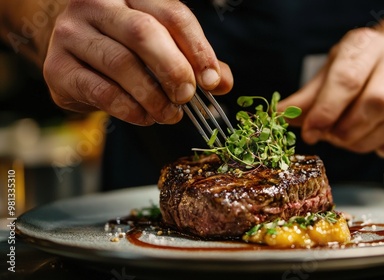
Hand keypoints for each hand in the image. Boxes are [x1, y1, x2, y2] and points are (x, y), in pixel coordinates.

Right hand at [43, 0, 232, 124]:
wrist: (75, 58)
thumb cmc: (126, 49)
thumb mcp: (163, 46)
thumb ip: (193, 60)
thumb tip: (222, 82)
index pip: (172, 15)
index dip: (198, 50)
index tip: (213, 81)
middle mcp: (98, 5)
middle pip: (144, 32)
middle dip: (173, 70)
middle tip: (187, 96)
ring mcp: (72, 33)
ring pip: (121, 63)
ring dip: (153, 96)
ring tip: (170, 114)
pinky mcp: (58, 67)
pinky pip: (100, 91)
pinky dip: (129, 109)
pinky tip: (145, 117)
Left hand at [279, 28, 383, 157]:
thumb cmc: (359, 69)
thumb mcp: (329, 75)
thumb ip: (305, 100)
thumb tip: (275, 119)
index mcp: (364, 45)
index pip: (347, 79)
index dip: (327, 111)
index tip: (311, 133)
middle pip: (378, 101)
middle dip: (350, 129)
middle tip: (335, 138)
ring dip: (370, 140)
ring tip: (352, 141)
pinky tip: (376, 144)